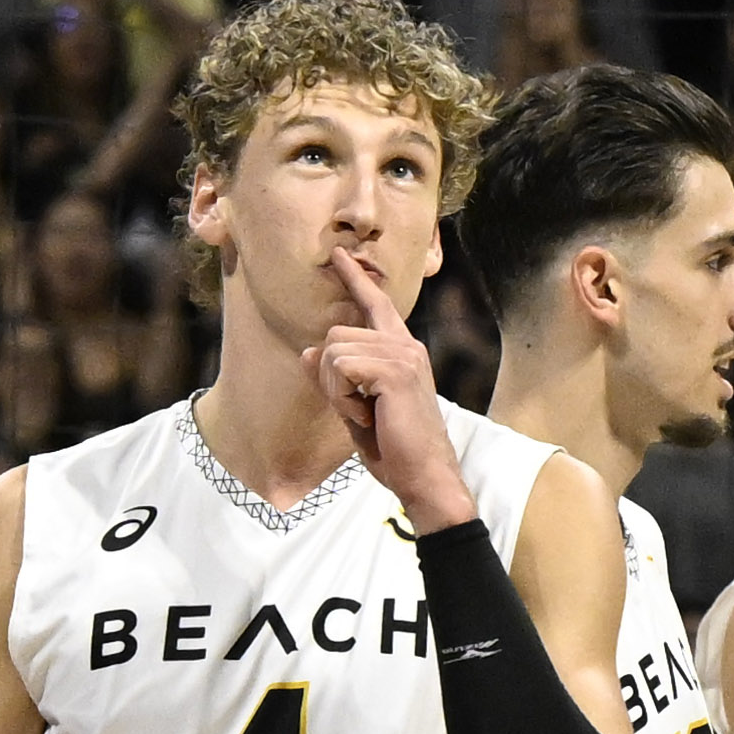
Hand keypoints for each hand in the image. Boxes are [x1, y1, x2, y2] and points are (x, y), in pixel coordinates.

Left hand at [300, 248, 470, 528]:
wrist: (425, 478)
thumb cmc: (396, 449)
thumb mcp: (355, 410)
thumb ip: (335, 379)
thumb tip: (307, 352)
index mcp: (402, 351)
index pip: (376, 305)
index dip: (355, 280)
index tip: (339, 256)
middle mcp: (406, 346)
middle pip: (335, 335)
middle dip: (329, 377)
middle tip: (355, 409)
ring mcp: (403, 355)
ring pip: (334, 351)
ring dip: (335, 390)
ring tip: (364, 414)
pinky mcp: (395, 371)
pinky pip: (341, 368)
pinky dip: (342, 397)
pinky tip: (366, 416)